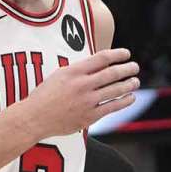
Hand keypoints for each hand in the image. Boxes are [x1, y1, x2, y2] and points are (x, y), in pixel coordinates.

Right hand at [16, 48, 139, 138]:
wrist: (35, 118)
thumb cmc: (45, 96)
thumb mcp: (59, 75)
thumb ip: (79, 70)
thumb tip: (100, 64)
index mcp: (74, 71)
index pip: (102, 57)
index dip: (118, 54)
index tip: (126, 53)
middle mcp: (82, 84)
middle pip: (112, 73)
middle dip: (128, 68)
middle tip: (135, 67)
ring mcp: (87, 101)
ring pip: (116, 90)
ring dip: (129, 84)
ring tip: (135, 81)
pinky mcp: (90, 116)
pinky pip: (112, 107)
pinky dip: (124, 101)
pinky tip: (130, 98)